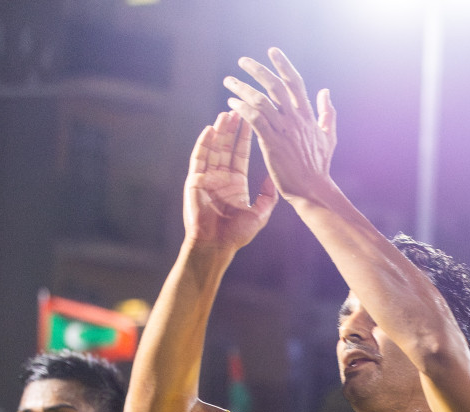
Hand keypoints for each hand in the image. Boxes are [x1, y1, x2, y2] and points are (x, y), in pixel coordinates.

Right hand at [184, 111, 277, 250]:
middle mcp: (221, 177)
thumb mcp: (259, 212)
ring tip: (225, 113)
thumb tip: (274, 177)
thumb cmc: (237, 234)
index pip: (240, 154)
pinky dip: (203, 143)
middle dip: (232, 128)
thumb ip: (267, 195)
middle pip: (226, 147)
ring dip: (219, 131)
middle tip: (238, 108)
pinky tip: (209, 130)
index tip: (251, 120)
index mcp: (235, 183)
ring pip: (213, 148)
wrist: (216, 246)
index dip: (245, 137)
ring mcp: (207, 177)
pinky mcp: (195, 180)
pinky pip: (198, 158)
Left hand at [224, 48, 336, 206]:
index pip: (295, 83)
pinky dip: (242, 108)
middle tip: (242, 61)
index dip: (284, 65)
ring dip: (242, 88)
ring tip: (229, 81)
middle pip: (275, 86)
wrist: (313, 189)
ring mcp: (283, 131)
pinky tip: (232, 103)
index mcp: (308, 116)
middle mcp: (295, 119)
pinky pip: (254, 119)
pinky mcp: (272, 143)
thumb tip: (325, 91)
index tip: (272, 51)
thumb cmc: (319, 166)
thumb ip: (327, 112)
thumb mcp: (329, 136)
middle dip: (257, 70)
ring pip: (260, 100)